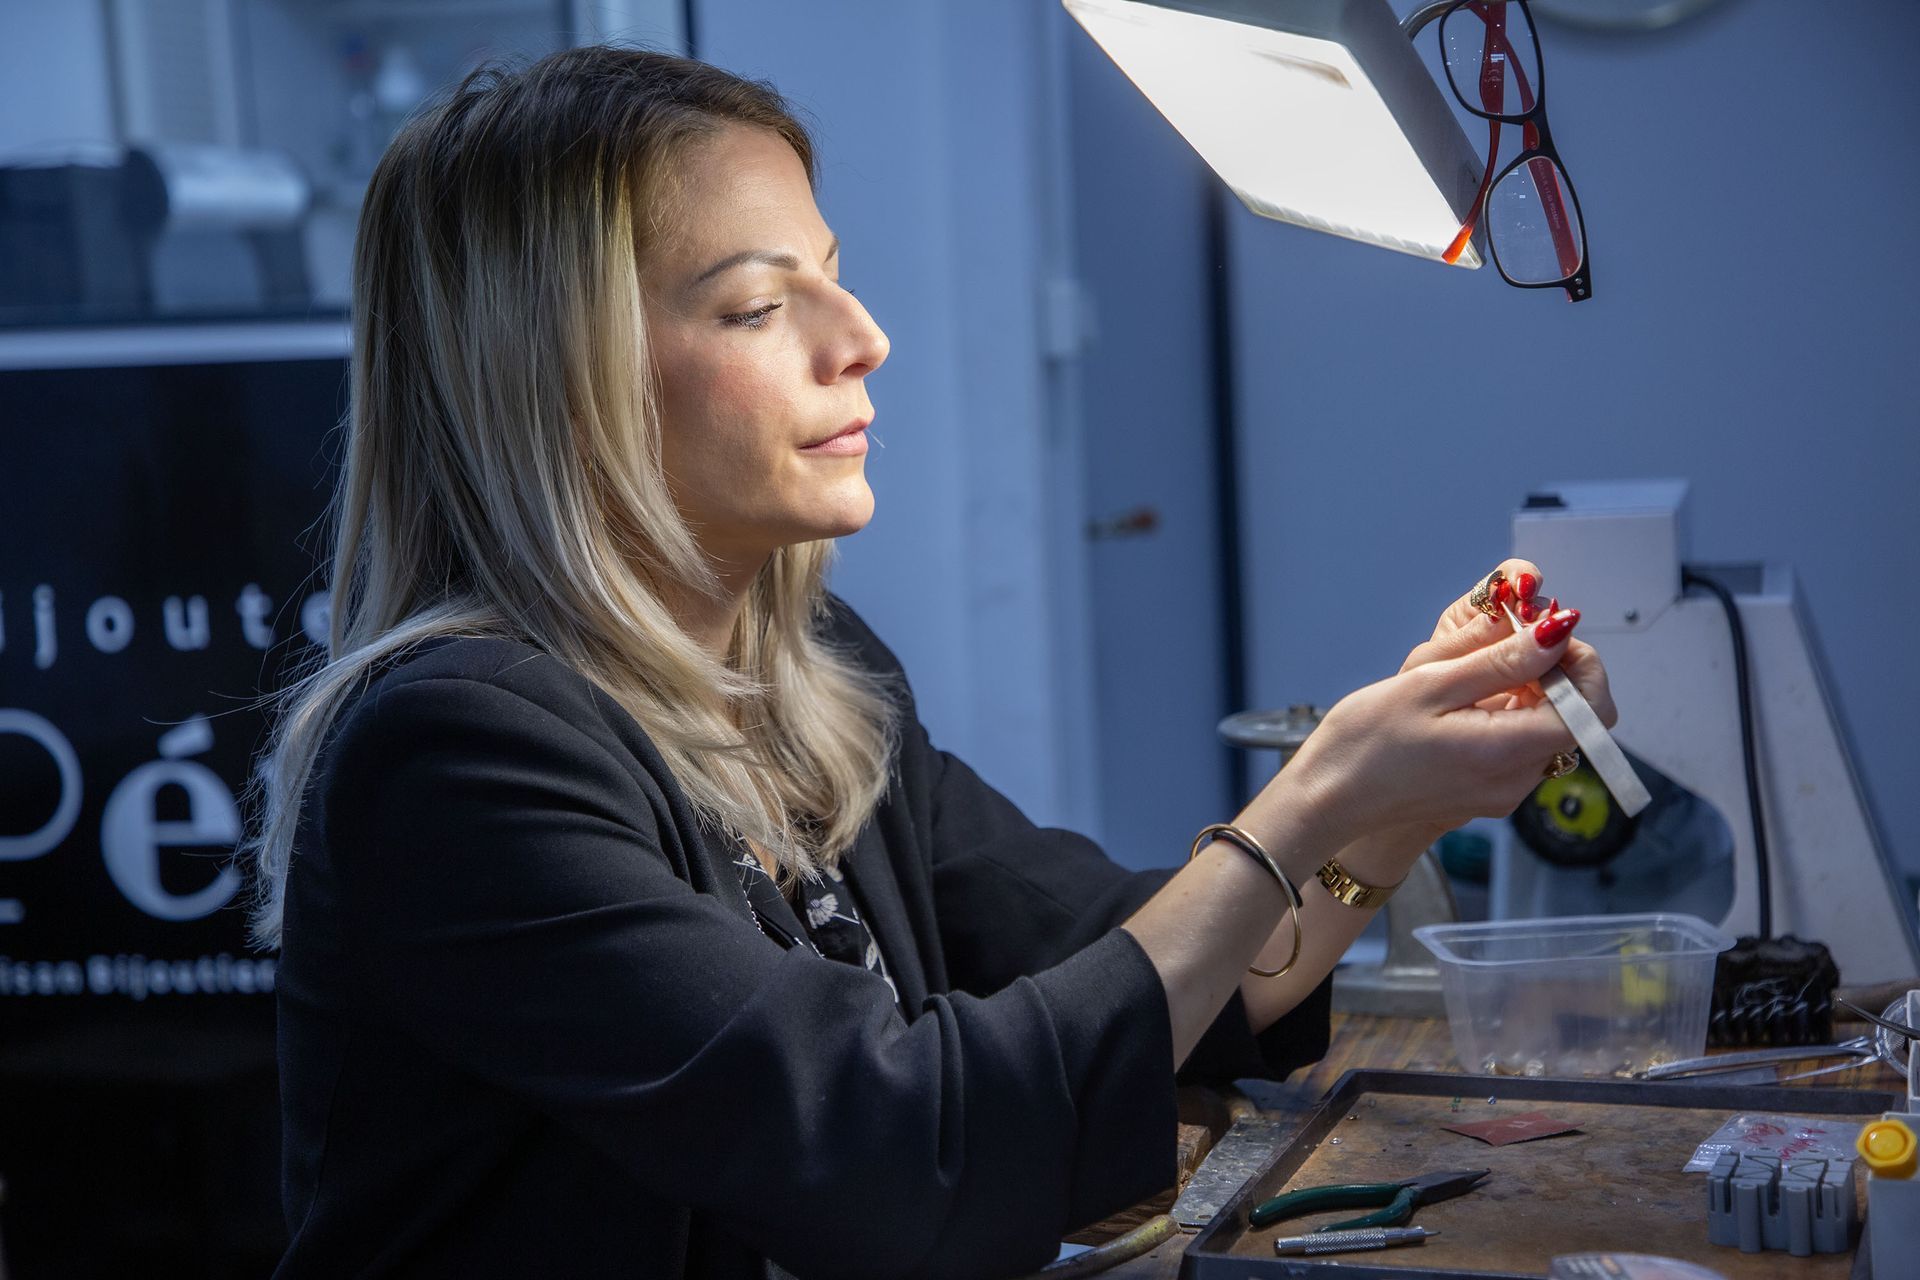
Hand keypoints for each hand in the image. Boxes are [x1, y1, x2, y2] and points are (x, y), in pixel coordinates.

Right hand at [1273, 570, 1616, 850]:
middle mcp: (1516, 781)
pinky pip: (1521, 746)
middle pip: (1576, 719)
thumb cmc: (1364, 743)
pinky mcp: (1487, 792)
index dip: (1580, 663)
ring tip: (1476, 669)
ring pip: (1548, 729)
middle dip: (1554, 671)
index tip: (1542, 633)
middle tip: (1507, 641)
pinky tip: (1467, 699)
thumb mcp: (1429, 684)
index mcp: (1506, 753)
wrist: (1328, 798)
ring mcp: (1503, 792)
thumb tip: (1557, 632)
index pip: (1591, 708)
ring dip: (1530, 690)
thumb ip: (1501, 659)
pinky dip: (1509, 714)